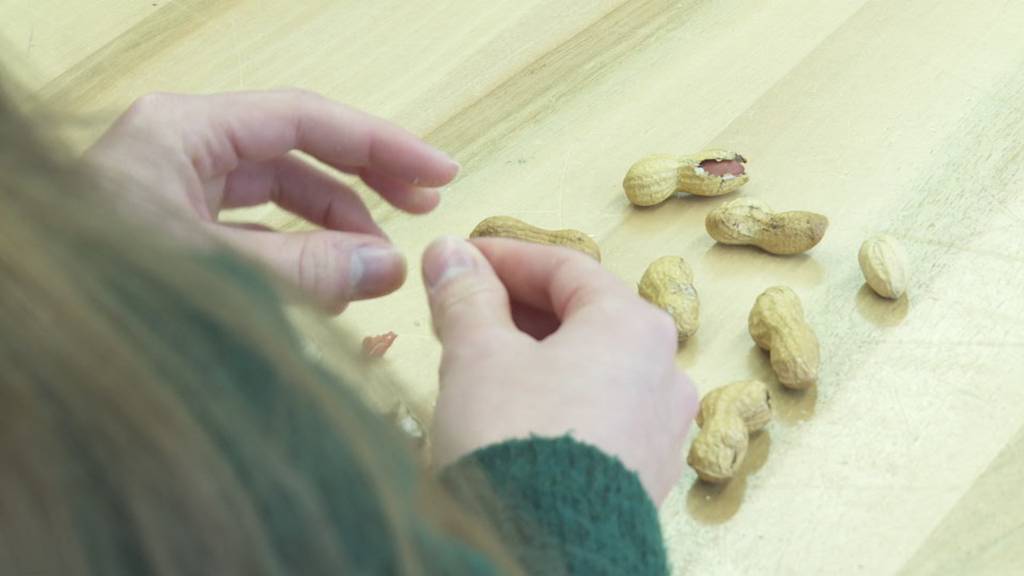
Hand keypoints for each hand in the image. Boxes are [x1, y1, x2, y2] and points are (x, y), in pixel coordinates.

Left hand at [86, 90, 458, 312]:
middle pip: (296, 153)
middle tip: (424, 207)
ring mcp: (173, 195)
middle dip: (362, 183)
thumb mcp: (218, 275)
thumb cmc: (104, 297)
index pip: (306, 120)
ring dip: (331, 229)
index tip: (438, 173)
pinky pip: (253, 235)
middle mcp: (179, 152)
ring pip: (277, 199)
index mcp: (183, 132)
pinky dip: (294, 257)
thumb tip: (389, 265)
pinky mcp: (172, 236)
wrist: (27, 350)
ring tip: (377, 267)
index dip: (381, 145)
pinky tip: (328, 287)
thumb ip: (308, 268)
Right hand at [422, 237, 697, 504]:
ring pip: (592, 369)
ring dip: (535, 355)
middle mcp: (663, 373)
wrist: (541, 558)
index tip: (460, 258)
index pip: (565, 267)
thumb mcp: (477, 356)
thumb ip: (466, 297)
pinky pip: (600, 415)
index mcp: (633, 326)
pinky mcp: (645, 476)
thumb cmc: (514, 444)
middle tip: (461, 310)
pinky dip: (557, 399)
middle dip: (517, 308)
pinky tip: (514, 416)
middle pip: (584, 317)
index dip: (505, 257)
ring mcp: (661, 430)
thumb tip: (450, 253)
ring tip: (479, 364)